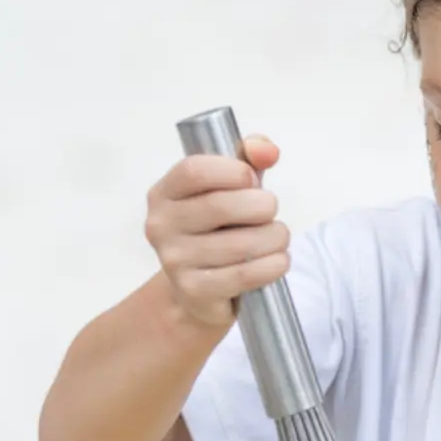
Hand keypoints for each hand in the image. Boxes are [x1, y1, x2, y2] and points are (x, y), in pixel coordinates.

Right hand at [144, 135, 289, 328]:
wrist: (199, 290)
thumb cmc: (218, 230)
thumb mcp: (231, 189)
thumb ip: (249, 160)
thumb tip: (267, 150)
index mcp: (165, 193)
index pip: (194, 170)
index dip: (233, 171)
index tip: (252, 179)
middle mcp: (161, 225)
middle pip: (220, 205)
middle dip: (261, 206)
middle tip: (272, 211)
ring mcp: (174, 260)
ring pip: (239, 243)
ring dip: (274, 238)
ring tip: (278, 238)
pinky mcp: (193, 290)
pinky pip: (243, 275)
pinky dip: (272, 266)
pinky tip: (279, 261)